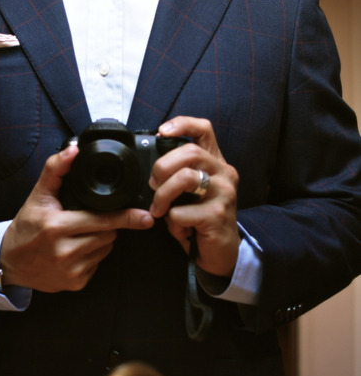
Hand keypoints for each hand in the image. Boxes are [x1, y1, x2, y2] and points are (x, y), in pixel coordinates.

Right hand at [0, 144, 153, 292]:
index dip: (125, 216)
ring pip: (106, 248)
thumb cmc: (26, 226)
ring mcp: (70, 270)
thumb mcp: (38, 195)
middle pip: (108, 233)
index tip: (145, 216)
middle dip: (106, 223)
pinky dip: (93, 254)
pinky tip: (76, 249)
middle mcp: (64, 252)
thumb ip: (56, 169)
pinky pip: (98, 263)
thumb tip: (73, 150)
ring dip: (101, 238)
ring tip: (79, 233)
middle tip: (86, 218)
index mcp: (56, 227)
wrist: (9, 262)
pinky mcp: (75, 283)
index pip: (102, 220)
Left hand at [149, 116, 239, 276]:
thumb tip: (151, 168)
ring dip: (162, 195)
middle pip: (190, 152)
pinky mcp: (218, 215)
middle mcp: (223, 173)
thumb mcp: (191, 190)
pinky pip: (181, 212)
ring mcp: (224, 193)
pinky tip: (179, 230)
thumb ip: (179, 173)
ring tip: (159, 210)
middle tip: (153, 185)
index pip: (204, 129)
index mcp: (215, 162)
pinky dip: (172, 223)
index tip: (162, 132)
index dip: (183, 124)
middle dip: (162, 167)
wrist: (220, 252)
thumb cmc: (200, 218)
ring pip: (186, 178)